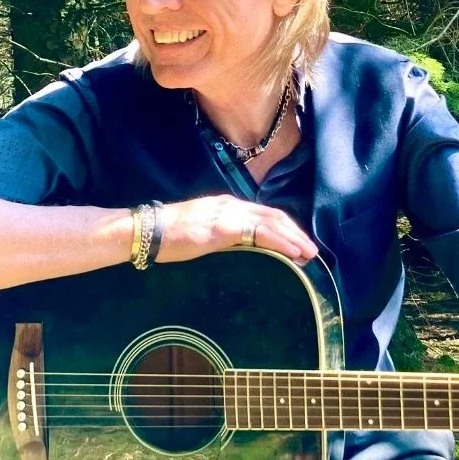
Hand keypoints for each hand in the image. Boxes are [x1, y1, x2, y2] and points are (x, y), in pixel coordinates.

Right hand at [154, 194, 317, 265]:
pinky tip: (292, 252)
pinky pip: (259, 234)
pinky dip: (280, 242)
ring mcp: (228, 214)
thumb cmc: (168, 236)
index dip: (285, 228)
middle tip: (311, 250)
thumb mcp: (201, 233)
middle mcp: (231, 205)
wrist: (147, 231)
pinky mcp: (223, 228)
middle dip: (295, 233)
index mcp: (226, 206)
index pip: (264, 214)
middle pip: (273, 216)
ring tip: (308, 253)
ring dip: (293, 238)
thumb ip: (221, 236)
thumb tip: (237, 248)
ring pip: (271, 223)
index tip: (299, 242)